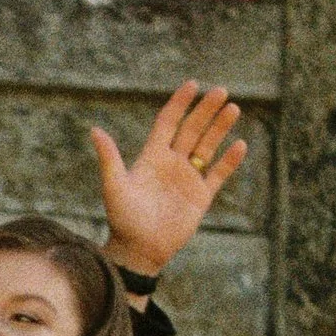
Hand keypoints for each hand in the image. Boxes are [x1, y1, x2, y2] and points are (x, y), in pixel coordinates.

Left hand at [90, 79, 246, 280]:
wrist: (139, 250)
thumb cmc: (123, 219)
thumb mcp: (114, 186)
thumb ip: (109, 158)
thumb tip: (95, 130)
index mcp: (151, 157)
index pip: (168, 122)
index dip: (179, 103)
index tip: (192, 84)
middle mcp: (171, 163)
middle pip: (192, 129)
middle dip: (206, 110)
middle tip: (221, 90)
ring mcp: (187, 179)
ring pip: (207, 146)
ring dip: (220, 128)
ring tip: (233, 108)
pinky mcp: (200, 196)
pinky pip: (218, 174)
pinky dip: (229, 160)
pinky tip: (240, 144)